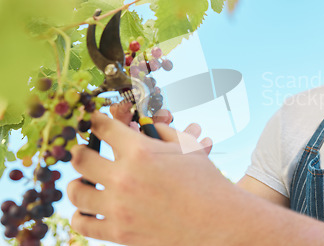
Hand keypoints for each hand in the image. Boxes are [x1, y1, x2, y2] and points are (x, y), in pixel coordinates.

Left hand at [67, 112, 232, 244]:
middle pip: (80, 158)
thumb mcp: (187, 147)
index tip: (96, 122)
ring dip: (77, 183)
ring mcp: (118, 208)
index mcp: (140, 151)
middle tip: (83, 151)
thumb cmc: (205, 180)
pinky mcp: (119, 233)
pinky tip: (89, 208)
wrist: (217, 222)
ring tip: (83, 181)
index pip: (102, 127)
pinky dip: (81, 215)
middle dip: (79, 150)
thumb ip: (160, 131)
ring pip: (76, 192)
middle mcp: (123, 178)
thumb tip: (137, 127)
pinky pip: (83, 224)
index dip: (97, 120)